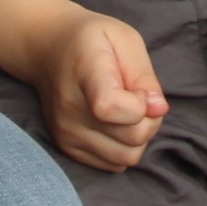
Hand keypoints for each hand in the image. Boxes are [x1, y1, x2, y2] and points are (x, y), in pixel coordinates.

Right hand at [27, 5, 166, 171]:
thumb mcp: (125, 40)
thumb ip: (145, 76)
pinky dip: (123, 148)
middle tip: (140, 98)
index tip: (140, 90)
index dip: (139, 104)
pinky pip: (114, 165)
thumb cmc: (92, 40)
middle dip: (149, 120)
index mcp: (84, 72)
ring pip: (126, 158)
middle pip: (131, 137)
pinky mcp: (68, 148)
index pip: (110, 107)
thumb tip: (159, 110)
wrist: (47, 49)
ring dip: (138, 138)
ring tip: (129, 112)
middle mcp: (70, 108)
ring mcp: (66, 132)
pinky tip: (116, 124)